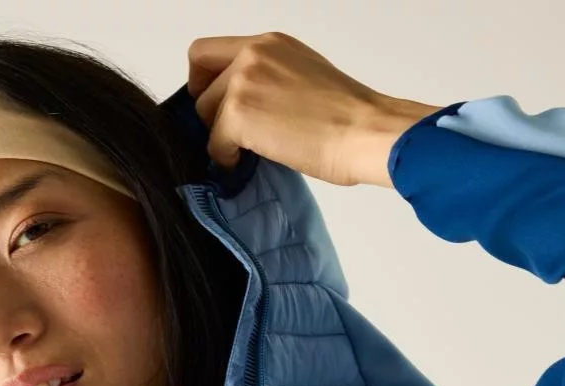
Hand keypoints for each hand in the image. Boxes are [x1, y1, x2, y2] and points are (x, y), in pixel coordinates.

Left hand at [187, 31, 443, 186]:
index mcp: (269, 43)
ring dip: (221, 137)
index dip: (203, 81)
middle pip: (200, 84)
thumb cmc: (348, 117)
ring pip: (204, 114)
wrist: (365, 132)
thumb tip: (245, 106)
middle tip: (233, 135)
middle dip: (211, 113)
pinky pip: (214, 144)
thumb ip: (268, 79)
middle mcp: (253, 54)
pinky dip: (226, 158)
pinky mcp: (237, 114)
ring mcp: (243, 82)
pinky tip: (248, 161)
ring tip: (250, 149)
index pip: (206, 51)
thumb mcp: (303, 76)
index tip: (215, 104)